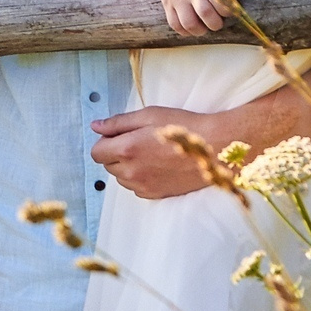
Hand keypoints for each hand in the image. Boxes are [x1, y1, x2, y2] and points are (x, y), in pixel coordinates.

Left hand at [90, 106, 225, 198]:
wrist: (214, 148)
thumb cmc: (183, 127)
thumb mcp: (148, 115)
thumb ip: (118, 123)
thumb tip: (96, 126)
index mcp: (126, 149)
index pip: (96, 153)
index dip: (105, 141)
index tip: (119, 135)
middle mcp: (131, 172)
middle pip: (108, 166)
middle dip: (116, 153)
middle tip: (138, 141)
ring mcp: (143, 186)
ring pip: (122, 178)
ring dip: (127, 167)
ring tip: (150, 153)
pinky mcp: (156, 195)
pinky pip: (136, 188)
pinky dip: (140, 178)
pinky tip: (157, 166)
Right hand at [150, 0, 260, 34]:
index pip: (219, 0)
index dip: (228, 10)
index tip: (230, 11)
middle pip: (206, 14)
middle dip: (215, 24)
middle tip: (217, 22)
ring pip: (189, 23)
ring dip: (199, 30)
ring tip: (204, 27)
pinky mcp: (167, 5)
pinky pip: (175, 24)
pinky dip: (184, 31)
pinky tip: (191, 27)